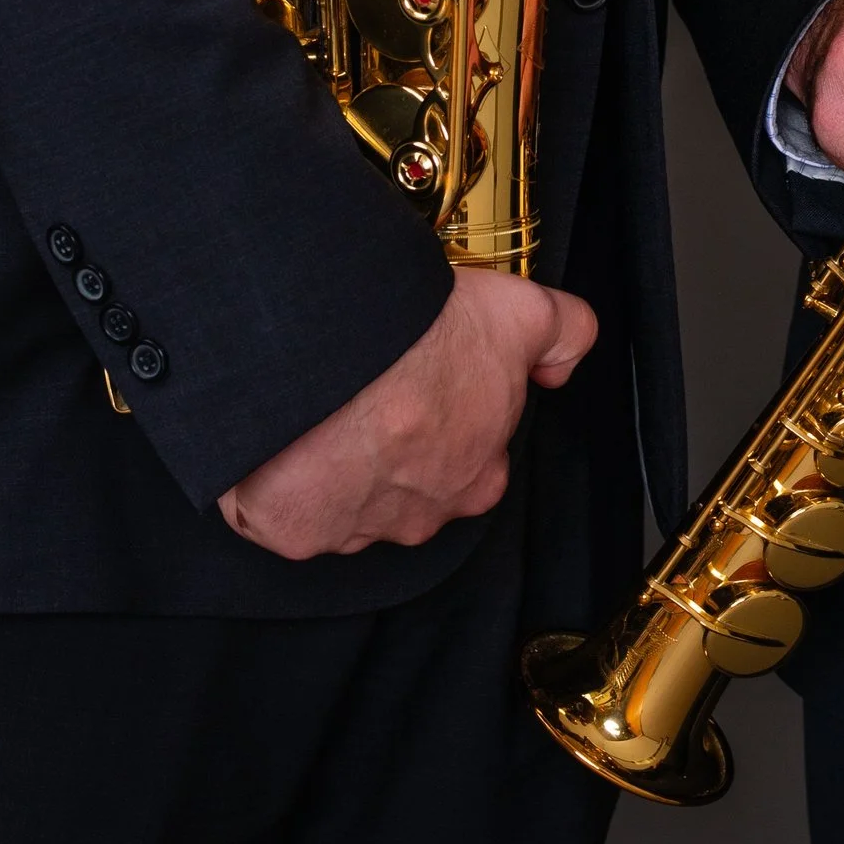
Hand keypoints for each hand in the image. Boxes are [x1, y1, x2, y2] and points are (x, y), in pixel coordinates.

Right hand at [217, 270, 594, 560]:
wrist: (331, 361)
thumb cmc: (420, 345)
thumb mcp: (521, 316)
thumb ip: (562, 333)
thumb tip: (562, 358)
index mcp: (474, 478)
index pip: (472, 458)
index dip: (451, 415)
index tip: (427, 380)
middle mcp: (419, 516)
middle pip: (411, 486)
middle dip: (394, 448)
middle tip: (371, 390)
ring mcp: (355, 527)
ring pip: (347, 500)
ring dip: (336, 463)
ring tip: (322, 405)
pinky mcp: (294, 527)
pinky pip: (285, 510)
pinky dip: (281, 478)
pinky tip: (283, 435)